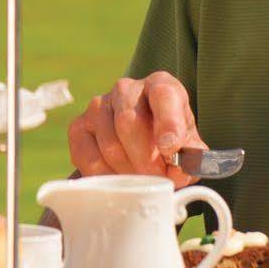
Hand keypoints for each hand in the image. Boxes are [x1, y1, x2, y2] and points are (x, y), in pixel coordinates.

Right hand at [65, 72, 205, 186]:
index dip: (168, 123)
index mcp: (160, 85)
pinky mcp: (78, 127)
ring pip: (109, 144)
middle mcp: (126, 89)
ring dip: (128, 172)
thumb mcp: (188, 146)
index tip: (171, 148)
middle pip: (129, 123)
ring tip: (142, 182)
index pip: (163, 95)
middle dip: (146, 159)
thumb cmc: (168, 142)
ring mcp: (98, 106)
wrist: (142, 141)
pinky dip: (105, 176)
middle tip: (157, 179)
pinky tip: (119, 181)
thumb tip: (177, 172)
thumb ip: (190, 158)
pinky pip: (87, 157)